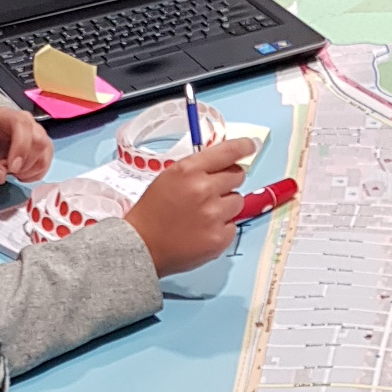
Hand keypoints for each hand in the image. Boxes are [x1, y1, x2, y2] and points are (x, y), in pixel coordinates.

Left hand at [0, 106, 53, 185]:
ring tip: (11, 172)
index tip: (12, 168)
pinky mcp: (42, 147)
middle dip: (25, 164)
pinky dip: (35, 174)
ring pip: (45, 153)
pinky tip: (19, 174)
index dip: (21, 148)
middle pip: (39, 141)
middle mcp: (27, 121)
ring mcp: (37, 133)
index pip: (22, 125)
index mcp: (6, 116)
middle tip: (6, 171)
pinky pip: (46, 162)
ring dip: (30, 170)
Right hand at [125, 138, 255, 274]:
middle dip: (228, 181)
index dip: (243, 147)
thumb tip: (225, 163)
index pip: (228, 152)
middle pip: (237, 176)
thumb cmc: (152, 211)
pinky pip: (233, 226)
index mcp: (189, 170)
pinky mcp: (219, 238)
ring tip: (204, 215)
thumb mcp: (170, 177)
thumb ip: (198, 169)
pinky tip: (203, 231)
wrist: (141, 245)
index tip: (250, 145)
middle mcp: (204, 189)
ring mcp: (214, 215)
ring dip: (226, 206)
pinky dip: (222, 228)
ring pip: (238, 201)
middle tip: (212, 191)